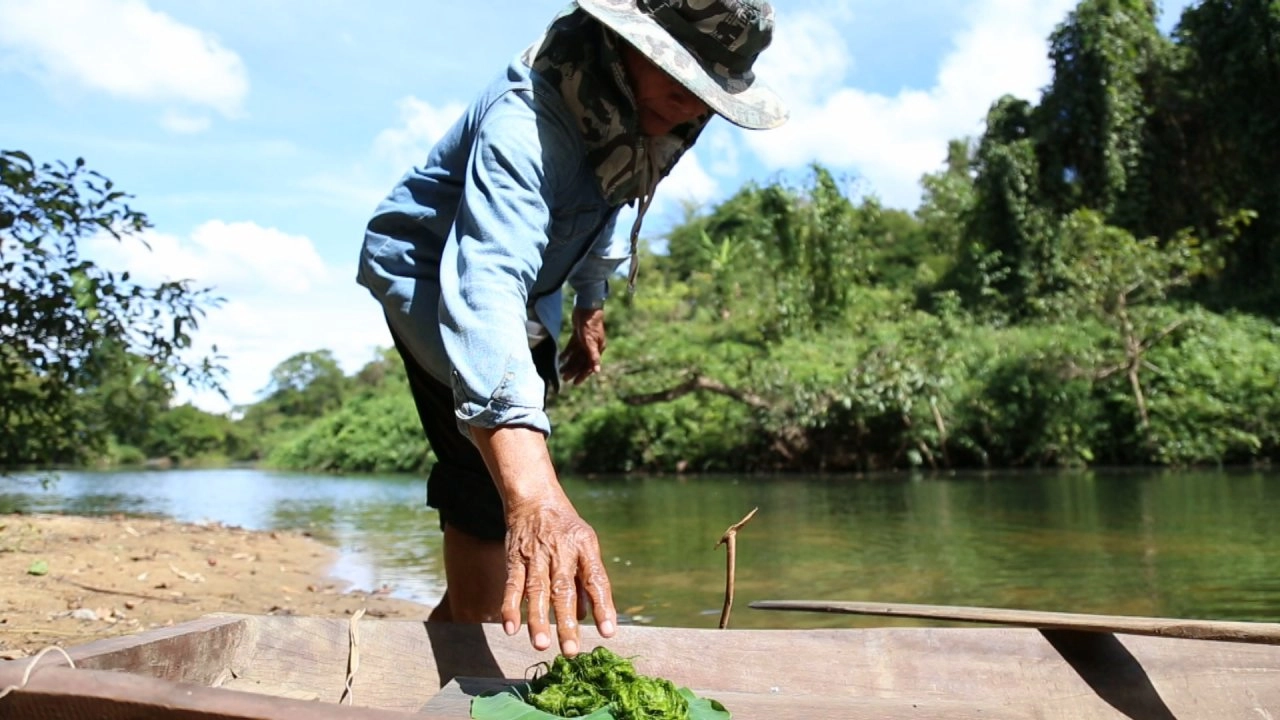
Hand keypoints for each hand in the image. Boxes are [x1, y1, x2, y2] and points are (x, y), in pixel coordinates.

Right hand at [503, 497, 616, 655]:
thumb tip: (588, 616)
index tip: (608, 632)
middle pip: (564, 590)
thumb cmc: (564, 527)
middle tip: (571, 651)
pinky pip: (512, 584)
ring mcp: (536, 556)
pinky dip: (510, 606)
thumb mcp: (585, 544)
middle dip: (567, 622)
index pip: (596, 580)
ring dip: (538, 619)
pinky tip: (511, 627)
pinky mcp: (514, 558)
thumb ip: (586, 580)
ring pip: (536, 591)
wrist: (534, 498)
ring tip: (541, 644)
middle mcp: (560, 552)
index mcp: (584, 548)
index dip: (603, 606)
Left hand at [559, 307, 605, 384]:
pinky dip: (566, 353)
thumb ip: (593, 357)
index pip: (589, 366)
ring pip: (576, 356)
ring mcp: (585, 341)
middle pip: (581, 362)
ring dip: (569, 363)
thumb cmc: (590, 325)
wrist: (586, 307)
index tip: (575, 383)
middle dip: (573, 370)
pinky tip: (560, 358)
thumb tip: (597, 371)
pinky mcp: (578, 335)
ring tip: (561, 371)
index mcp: (597, 349)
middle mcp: (591, 346)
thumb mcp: (590, 342)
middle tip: (564, 378)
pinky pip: (572, 347)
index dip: (582, 375)